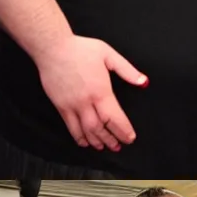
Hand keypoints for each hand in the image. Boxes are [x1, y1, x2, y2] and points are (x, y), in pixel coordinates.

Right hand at [38, 36, 146, 150]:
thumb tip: (143, 82)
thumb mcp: (108, 55)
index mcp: (101, 91)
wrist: (53, 49)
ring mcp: (72, 106)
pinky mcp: (61, 107)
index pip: (114, 117)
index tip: (130, 138)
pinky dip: (78, 137)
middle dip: (111, 139)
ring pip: (85, 131)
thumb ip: (127, 70)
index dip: (123, 130)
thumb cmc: (80, 49)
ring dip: (96, 141)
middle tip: (118, 146)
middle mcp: (86, 102)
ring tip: (103, 147)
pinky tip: (84, 142)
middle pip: (100, 128)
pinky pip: (71, 127)